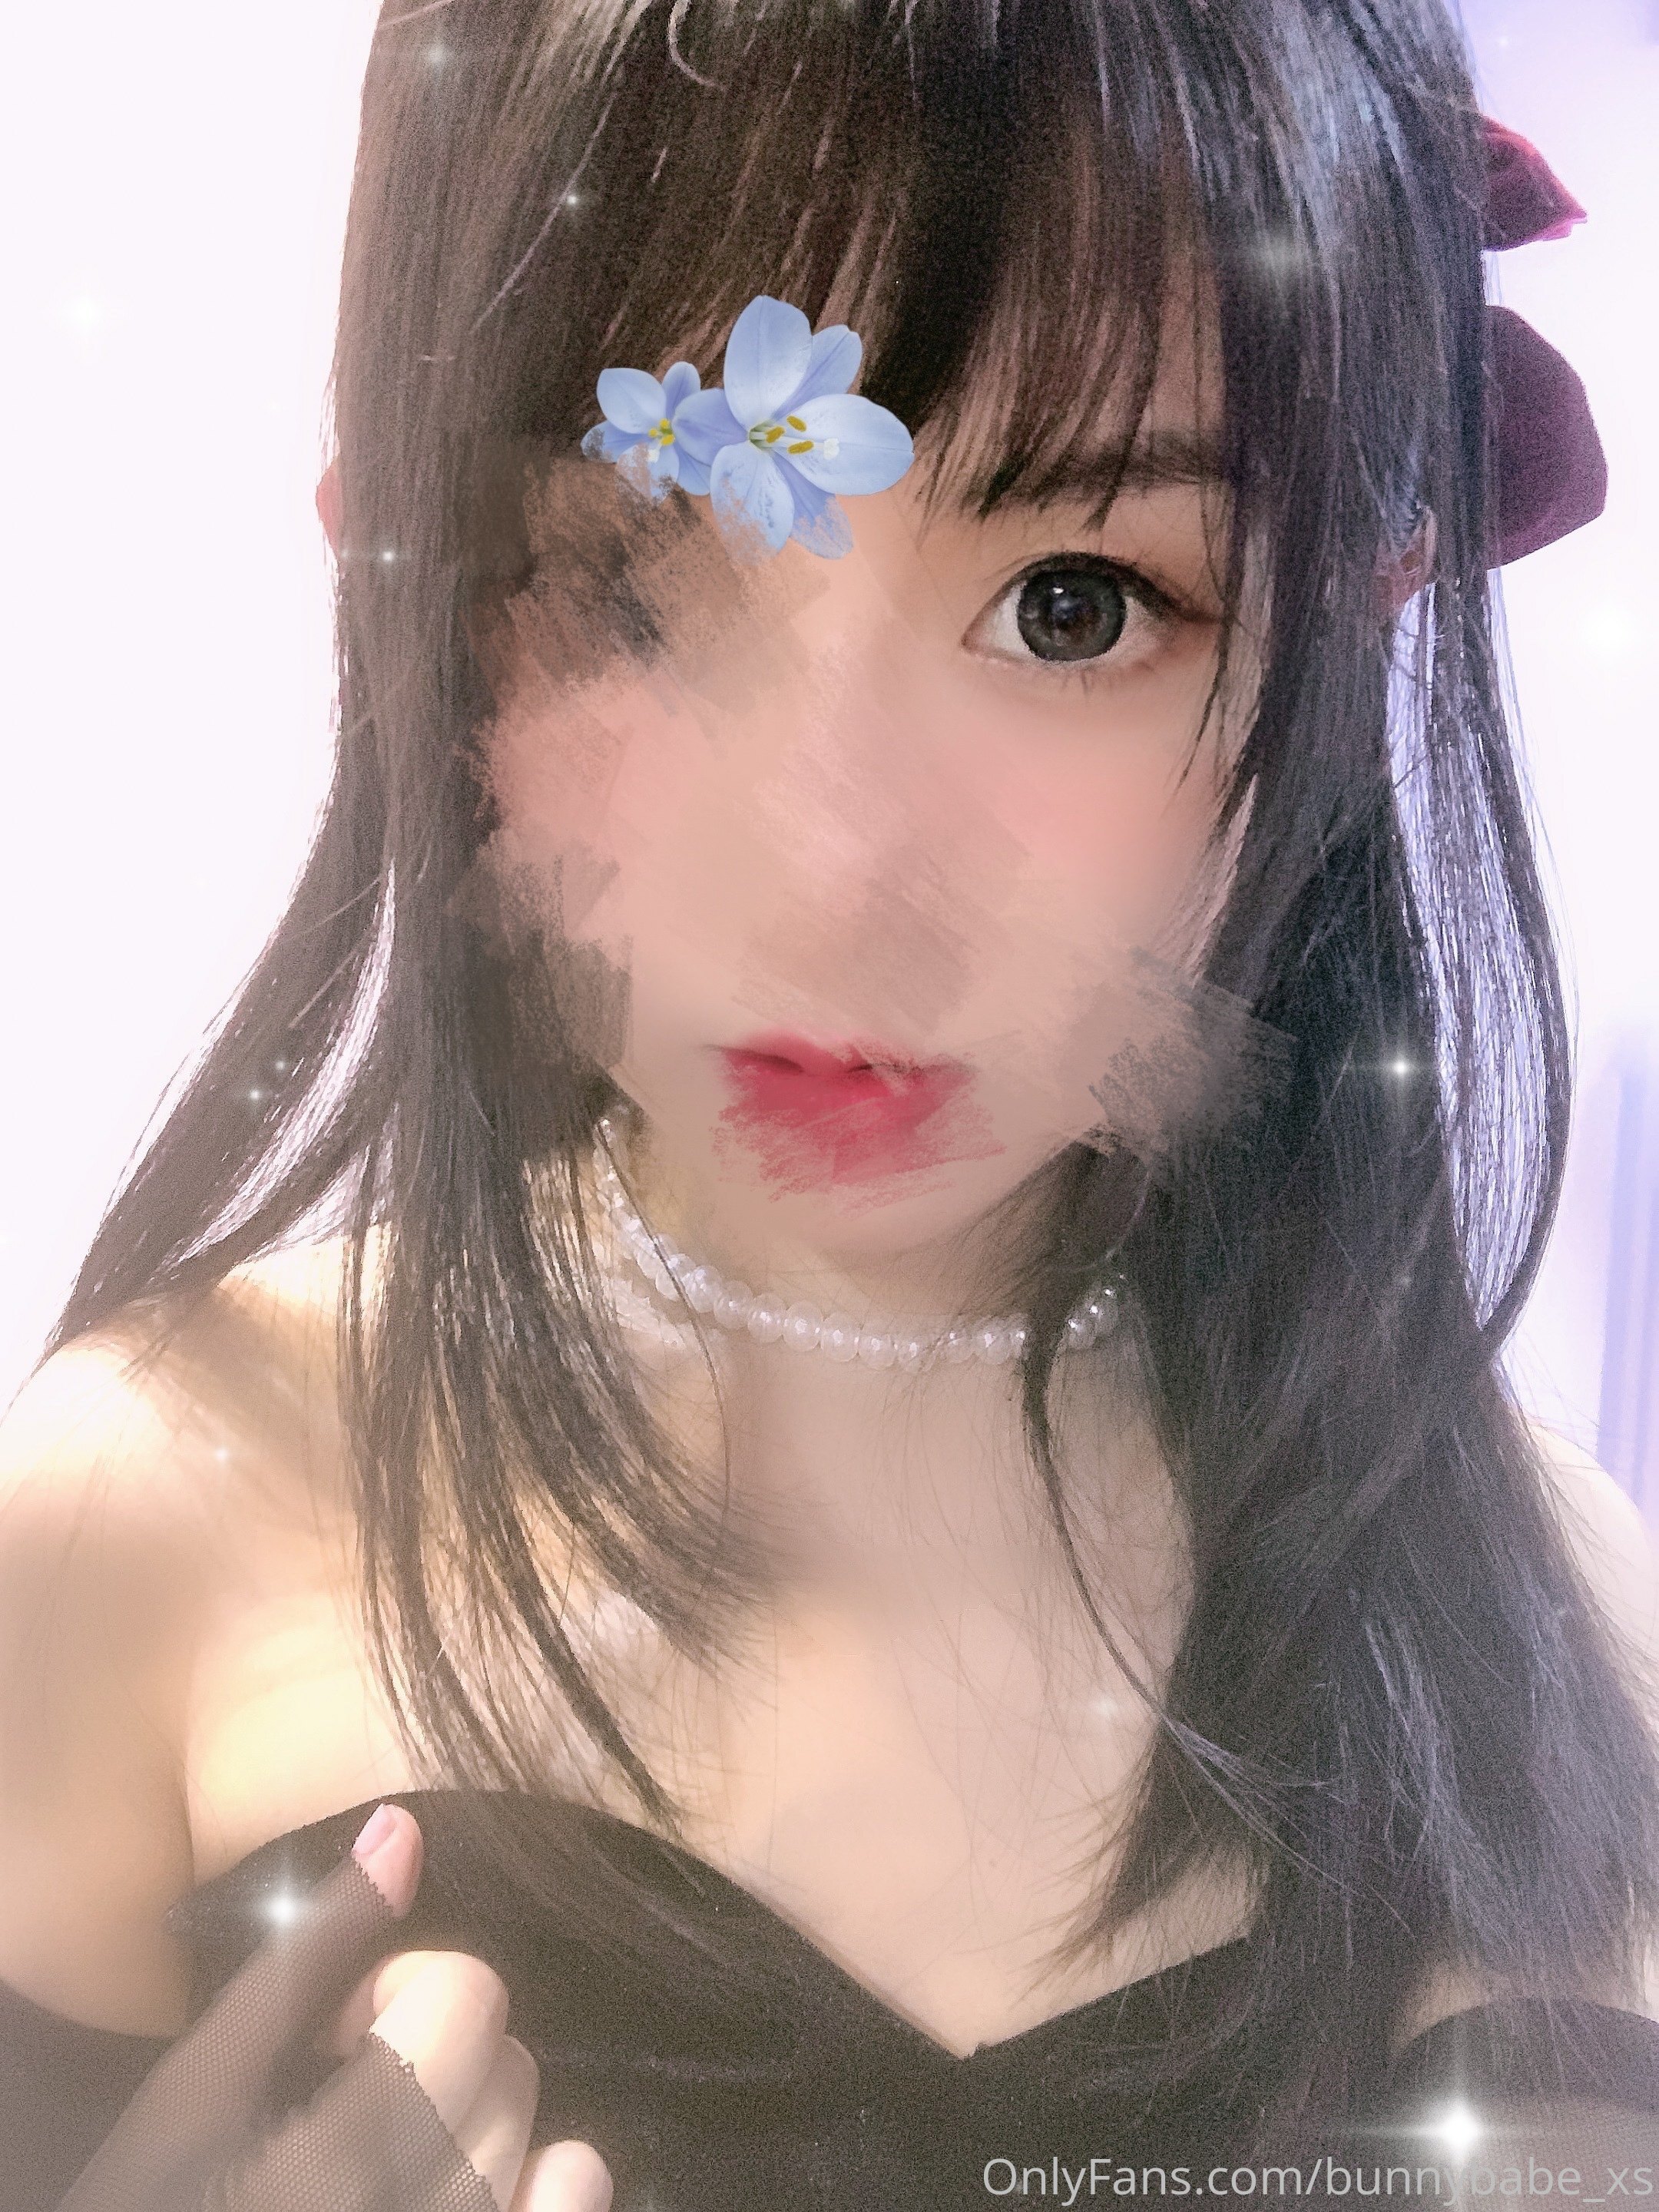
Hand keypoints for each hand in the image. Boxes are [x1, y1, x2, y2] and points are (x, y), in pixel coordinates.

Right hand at [58, 1803, 613, 2211]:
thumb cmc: (146, 2204)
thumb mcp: (199, 2086)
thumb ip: (308, 1955)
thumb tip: (403, 1828)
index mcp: (338, 2166)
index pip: (468, 1998)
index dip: (405, 1991)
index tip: (338, 2039)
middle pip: (514, 2071)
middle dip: (447, 2057)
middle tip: (360, 2097)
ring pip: (563, 2154)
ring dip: (491, 2129)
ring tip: (410, 2157)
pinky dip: (546, 2195)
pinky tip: (466, 2195)